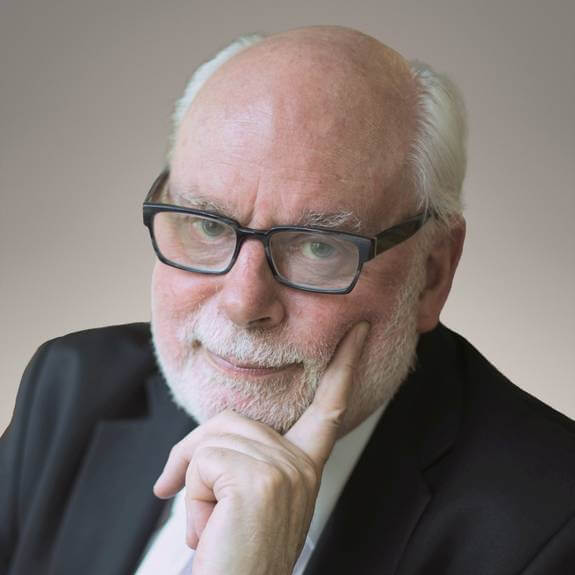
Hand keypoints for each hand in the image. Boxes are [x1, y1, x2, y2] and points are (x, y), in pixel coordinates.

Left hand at [153, 321, 369, 574]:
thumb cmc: (236, 555)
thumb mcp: (240, 497)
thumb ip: (231, 457)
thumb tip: (187, 454)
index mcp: (304, 464)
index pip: (329, 405)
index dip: (344, 364)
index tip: (357, 329)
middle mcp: (302, 463)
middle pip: (228, 421)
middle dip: (190, 455)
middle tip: (175, 494)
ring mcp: (285, 469)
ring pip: (210, 442)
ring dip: (192, 487)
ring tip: (211, 527)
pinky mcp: (260, 479)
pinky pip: (202, 461)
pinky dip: (190, 496)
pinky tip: (210, 530)